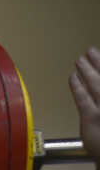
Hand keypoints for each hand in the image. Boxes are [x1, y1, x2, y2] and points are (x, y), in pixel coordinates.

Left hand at [70, 46, 99, 163]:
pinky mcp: (91, 118)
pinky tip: (72, 76)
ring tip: (80, 60)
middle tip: (89, 50)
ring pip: (96, 84)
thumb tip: (95, 81)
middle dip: (98, 61)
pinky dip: (77, 85)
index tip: (98, 55)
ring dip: (86, 70)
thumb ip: (99, 96)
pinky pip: (82, 97)